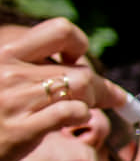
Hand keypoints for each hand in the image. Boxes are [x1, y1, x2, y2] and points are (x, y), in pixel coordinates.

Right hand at [0, 19, 126, 160]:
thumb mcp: (1, 78)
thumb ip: (28, 67)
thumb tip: (74, 63)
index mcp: (3, 52)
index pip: (61, 30)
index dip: (78, 45)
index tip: (74, 60)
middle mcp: (8, 70)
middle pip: (80, 68)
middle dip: (101, 86)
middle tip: (107, 97)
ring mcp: (15, 99)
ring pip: (82, 86)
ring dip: (94, 100)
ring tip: (87, 109)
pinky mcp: (21, 130)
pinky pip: (73, 112)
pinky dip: (83, 116)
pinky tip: (74, 122)